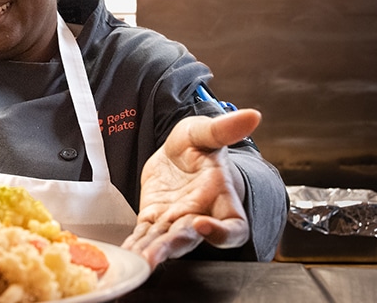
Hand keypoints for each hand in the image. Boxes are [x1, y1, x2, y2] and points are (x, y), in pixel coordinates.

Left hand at [122, 109, 260, 269]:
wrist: (178, 153)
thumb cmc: (198, 146)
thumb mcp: (206, 132)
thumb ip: (224, 129)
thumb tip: (252, 115)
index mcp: (220, 198)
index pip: (233, 226)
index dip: (222, 232)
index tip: (202, 224)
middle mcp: (199, 215)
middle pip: (190, 238)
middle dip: (172, 247)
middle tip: (154, 256)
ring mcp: (174, 220)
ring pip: (164, 241)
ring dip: (149, 252)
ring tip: (136, 262)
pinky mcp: (153, 219)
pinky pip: (144, 235)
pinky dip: (134, 245)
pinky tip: (124, 255)